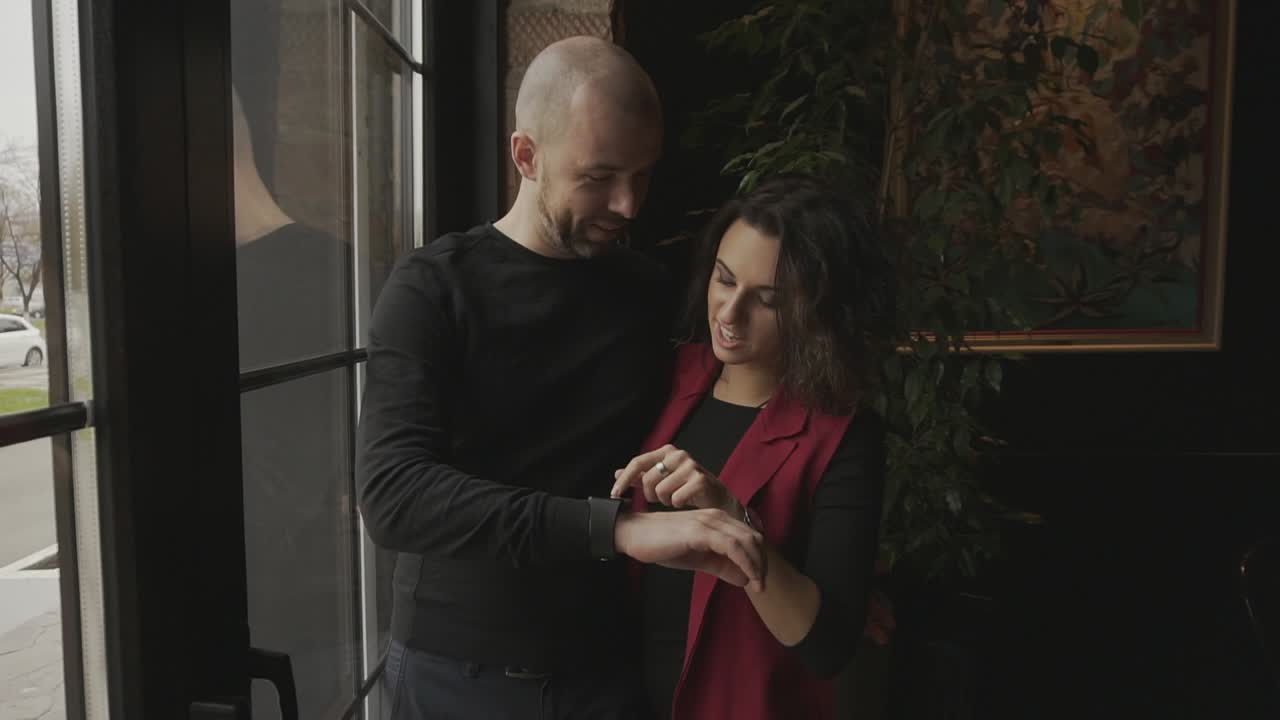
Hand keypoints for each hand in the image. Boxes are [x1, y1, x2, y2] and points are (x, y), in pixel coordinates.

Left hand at [610, 444, 741, 516]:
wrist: (717, 499)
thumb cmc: (687, 488)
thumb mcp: (662, 480)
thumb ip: (640, 477)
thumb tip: (616, 473)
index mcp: (667, 451)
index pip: (637, 462)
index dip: (624, 480)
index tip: (614, 494)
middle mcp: (678, 454)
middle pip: (647, 480)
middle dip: (651, 495)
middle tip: (663, 497)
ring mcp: (691, 466)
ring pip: (660, 491)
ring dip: (666, 500)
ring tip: (676, 497)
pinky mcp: (700, 480)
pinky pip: (675, 499)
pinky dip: (677, 504)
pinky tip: (685, 502)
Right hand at [614, 508, 766, 590]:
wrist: (633, 534)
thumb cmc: (661, 544)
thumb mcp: (697, 558)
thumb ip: (720, 565)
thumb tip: (744, 579)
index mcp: (717, 520)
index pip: (749, 536)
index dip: (760, 558)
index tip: (759, 580)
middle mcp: (716, 516)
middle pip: (753, 537)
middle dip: (763, 563)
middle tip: (761, 586)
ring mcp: (708, 522)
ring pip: (746, 541)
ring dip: (757, 566)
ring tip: (758, 586)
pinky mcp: (699, 531)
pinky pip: (731, 546)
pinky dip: (745, 563)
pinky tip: (746, 578)